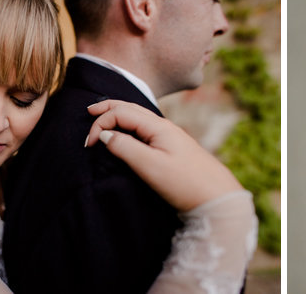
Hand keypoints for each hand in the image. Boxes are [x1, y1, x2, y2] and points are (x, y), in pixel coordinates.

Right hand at [84, 100, 244, 211]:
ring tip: (103, 117)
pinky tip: (127, 132)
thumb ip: (125, 148)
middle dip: (108, 108)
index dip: (101, 123)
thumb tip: (105, 135)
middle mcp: (164, 126)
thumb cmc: (184, 183)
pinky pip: (146, 128)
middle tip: (88, 112)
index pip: (121, 112)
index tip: (88, 145)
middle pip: (131, 108)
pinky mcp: (173, 148)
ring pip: (139, 117)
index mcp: (158, 126)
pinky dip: (130, 125)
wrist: (217, 197)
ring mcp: (170, 136)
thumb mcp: (150, 166)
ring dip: (119, 115)